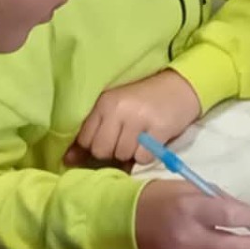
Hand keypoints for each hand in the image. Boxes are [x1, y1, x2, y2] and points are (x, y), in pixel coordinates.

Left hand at [67, 70, 201, 167]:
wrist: (181, 88)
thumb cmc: (144, 102)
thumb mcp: (116, 109)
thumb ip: (94, 131)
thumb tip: (68, 160)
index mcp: (104, 102)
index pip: (85, 139)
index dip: (94, 147)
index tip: (107, 143)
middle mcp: (119, 109)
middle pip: (101, 150)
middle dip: (112, 153)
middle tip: (125, 142)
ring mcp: (139, 118)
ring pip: (122, 155)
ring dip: (130, 154)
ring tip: (140, 140)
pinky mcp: (159, 128)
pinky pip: (143, 157)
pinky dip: (146, 156)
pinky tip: (152, 143)